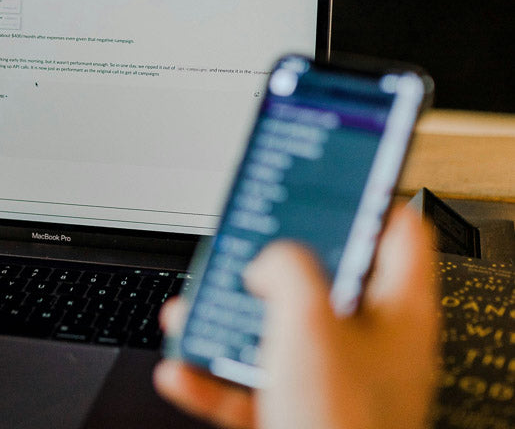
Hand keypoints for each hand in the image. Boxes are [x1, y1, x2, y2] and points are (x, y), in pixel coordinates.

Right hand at [154, 210, 438, 428]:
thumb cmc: (343, 424)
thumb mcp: (308, 322)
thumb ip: (287, 269)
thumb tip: (269, 258)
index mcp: (396, 310)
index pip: (394, 229)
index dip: (362, 194)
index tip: (327, 175)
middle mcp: (370, 344)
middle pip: (318, 281)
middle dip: (265, 265)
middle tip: (240, 245)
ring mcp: (333, 381)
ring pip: (273, 334)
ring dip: (224, 322)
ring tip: (192, 310)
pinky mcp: (297, 413)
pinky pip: (247, 384)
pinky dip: (210, 376)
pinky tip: (181, 370)